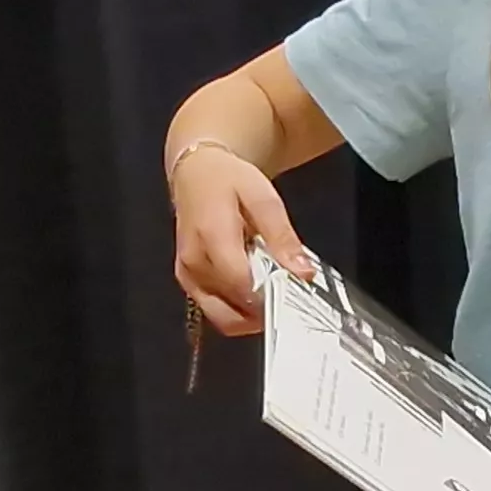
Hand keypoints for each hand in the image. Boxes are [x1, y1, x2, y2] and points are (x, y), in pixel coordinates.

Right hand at [169, 142, 311, 338]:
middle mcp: (194, 262)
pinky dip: (236, 310)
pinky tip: (252, 289)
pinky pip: (213, 311)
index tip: (294, 290)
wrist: (197, 173)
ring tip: (270, 289)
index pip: (242, 284)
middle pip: (231, 310)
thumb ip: (283, 238)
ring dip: (250, 315)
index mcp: (212, 237)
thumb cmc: (229, 181)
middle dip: (263, 312)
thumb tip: (303, 272)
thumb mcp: (264, 198)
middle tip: (286, 295)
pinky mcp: (187, 282)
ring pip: (222, 317)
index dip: (270, 295)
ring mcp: (187, 276)